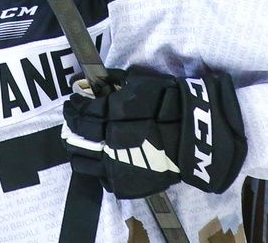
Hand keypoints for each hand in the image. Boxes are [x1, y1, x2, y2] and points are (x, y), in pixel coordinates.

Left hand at [61, 69, 245, 198]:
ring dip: (76, 150)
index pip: (81, 114)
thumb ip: (116, 84)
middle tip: (71, 122)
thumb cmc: (171, 103)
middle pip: (77, 138)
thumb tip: (97, 84)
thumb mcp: (142, 84)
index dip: (72, 109)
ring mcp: (116, 166)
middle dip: (70, 129)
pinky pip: (100, 178)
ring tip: (77, 142)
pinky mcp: (125, 183)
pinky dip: (95, 168)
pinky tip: (97, 159)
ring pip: (82, 162)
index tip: (70, 104)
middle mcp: (109, 142)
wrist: (197, 136)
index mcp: (112, 115)